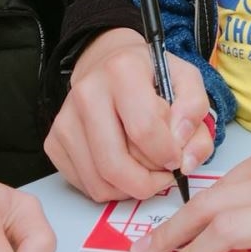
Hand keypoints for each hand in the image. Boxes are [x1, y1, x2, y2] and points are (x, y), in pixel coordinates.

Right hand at [44, 28, 213, 202]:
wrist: (108, 63)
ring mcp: (65, 119)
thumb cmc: (149, 75)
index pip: (144, 129)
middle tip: (164, 173)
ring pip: (100, 182)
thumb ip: (196, 112)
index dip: (167, 153)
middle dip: (148, 181)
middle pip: (116, 164)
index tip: (177, 156)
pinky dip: (111, 188)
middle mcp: (87, 92)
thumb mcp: (185, 79)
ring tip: (147, 170)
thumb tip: (186, 155)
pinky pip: (86, 185)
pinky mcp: (54, 141)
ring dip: (131, 188)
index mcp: (122, 70)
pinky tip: (125, 167)